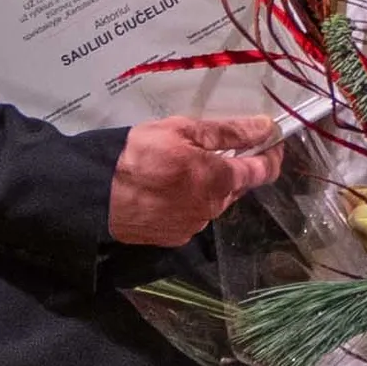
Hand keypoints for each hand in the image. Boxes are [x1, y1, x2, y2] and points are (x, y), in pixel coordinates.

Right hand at [107, 114, 281, 247]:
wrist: (94, 195)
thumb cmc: (139, 155)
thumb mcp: (184, 131)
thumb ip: (230, 132)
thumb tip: (267, 128)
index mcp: (220, 181)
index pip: (264, 171)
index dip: (272, 154)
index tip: (270, 139)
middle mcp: (212, 209)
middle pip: (239, 186)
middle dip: (237, 166)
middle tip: (218, 145)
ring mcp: (193, 226)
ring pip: (216, 201)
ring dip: (212, 184)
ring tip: (186, 165)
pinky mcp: (174, 237)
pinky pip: (194, 215)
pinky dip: (192, 200)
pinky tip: (171, 187)